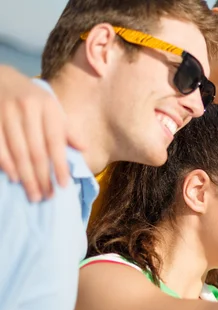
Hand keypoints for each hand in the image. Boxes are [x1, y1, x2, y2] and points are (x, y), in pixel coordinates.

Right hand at [0, 65, 83, 201]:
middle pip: (36, 151)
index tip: (62, 186)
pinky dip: (6, 164)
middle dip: (42, 177)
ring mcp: (7, 113)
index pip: (55, 142)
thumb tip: (84, 148)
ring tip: (33, 194)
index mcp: (48, 107)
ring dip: (26, 177)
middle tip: (46, 196)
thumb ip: (66, 129)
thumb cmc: (32, 98)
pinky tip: (14, 178)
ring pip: (18, 152)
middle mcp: (28, 109)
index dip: (59, 166)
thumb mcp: (52, 107)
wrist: (0, 78)